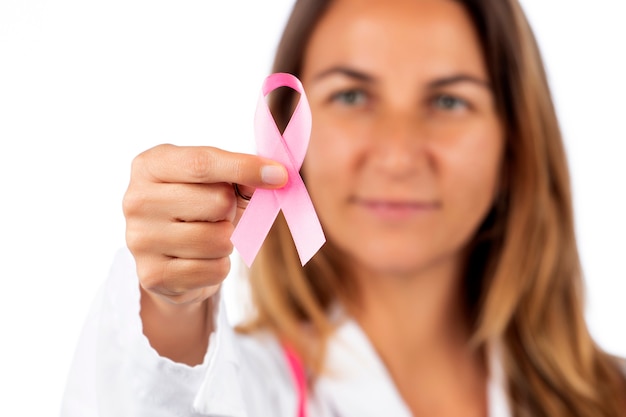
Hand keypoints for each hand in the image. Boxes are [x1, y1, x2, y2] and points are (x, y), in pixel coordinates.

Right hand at [123, 143, 287, 305]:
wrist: (169, 258)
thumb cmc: (197, 209)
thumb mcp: (213, 182)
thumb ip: (241, 175)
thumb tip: (275, 176)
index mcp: (150, 166)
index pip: (202, 163)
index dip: (245, 168)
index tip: (280, 175)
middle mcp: (136, 200)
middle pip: (217, 201)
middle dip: (231, 209)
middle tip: (219, 214)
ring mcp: (139, 239)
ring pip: (218, 239)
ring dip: (226, 240)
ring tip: (208, 236)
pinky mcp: (152, 276)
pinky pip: (214, 269)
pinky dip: (219, 266)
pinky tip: (201, 260)